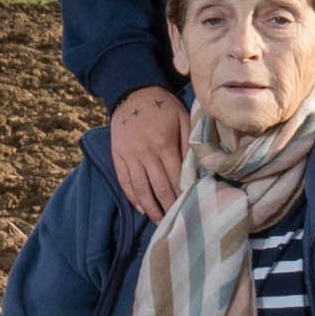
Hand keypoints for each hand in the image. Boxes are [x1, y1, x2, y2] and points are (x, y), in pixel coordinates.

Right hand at [108, 86, 186, 217]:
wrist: (133, 94)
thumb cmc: (163, 107)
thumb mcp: (183, 118)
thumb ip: (189, 142)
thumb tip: (197, 169)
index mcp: (163, 143)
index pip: (175, 177)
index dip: (183, 194)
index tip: (190, 207)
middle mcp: (145, 152)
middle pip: (159, 187)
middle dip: (169, 206)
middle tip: (178, 222)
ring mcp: (129, 156)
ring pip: (140, 188)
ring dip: (150, 208)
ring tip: (159, 221)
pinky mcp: (117, 156)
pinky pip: (125, 181)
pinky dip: (133, 197)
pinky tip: (141, 208)